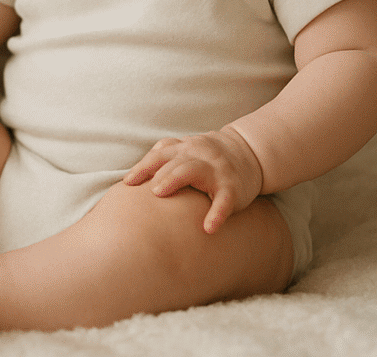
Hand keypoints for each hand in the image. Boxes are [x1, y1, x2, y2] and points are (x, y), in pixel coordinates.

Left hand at [123, 126, 265, 233]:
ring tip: (160, 194)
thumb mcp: (185, 152)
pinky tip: (208, 228)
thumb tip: (128, 182)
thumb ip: (162, 160)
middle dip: (159, 174)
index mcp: (183, 148)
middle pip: (174, 161)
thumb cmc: (205, 159)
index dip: (142, 168)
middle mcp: (197, 154)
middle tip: (147, 190)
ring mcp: (215, 169)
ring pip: (193, 170)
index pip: (158, 155)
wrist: (248, 153)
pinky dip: (216, 213)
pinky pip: (224, 200)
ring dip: (174, 180)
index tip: (128, 184)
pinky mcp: (233, 187)